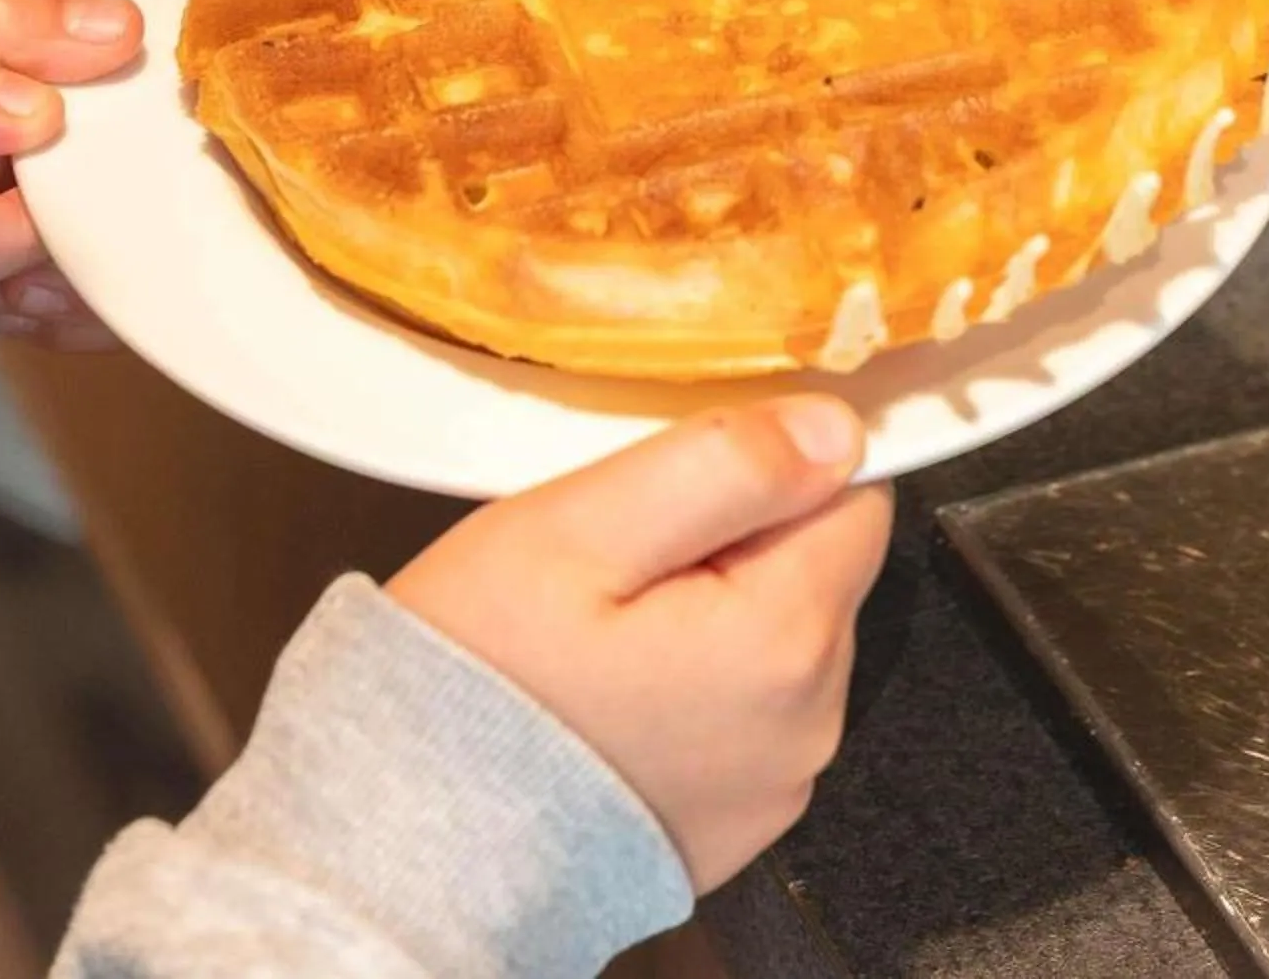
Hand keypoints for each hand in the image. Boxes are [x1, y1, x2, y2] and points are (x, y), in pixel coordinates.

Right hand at [388, 400, 893, 890]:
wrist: (415, 839)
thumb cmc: (485, 673)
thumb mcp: (582, 527)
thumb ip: (723, 466)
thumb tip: (838, 430)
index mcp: (788, 639)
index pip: (853, 500)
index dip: (768, 473)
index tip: (674, 492)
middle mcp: (810, 724)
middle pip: (818, 573)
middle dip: (736, 546)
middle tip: (616, 566)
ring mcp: (776, 786)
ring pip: (782, 643)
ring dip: (716, 617)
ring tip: (604, 634)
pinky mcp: (734, 823)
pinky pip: (746, 716)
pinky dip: (695, 689)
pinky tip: (611, 693)